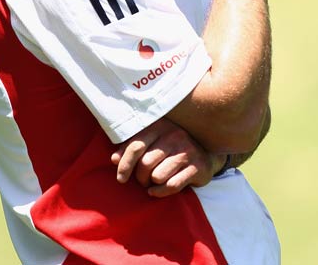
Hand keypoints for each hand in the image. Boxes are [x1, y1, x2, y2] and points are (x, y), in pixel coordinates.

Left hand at [111, 118, 225, 197]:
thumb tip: (114, 159)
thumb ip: (132, 148)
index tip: (121, 177)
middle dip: (140, 177)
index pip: (136, 146)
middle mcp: (174, 135)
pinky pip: (172, 185)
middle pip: (146, 164)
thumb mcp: (150, 144)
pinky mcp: (198, 166)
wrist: (203, 154)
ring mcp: (187, 150)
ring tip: (153, 182)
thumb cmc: (169, 150)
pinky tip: (157, 190)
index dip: (125, 164)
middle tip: (142, 180)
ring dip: (152, 184)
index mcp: (160, 126)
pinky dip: (161, 192)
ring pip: (158, 176)